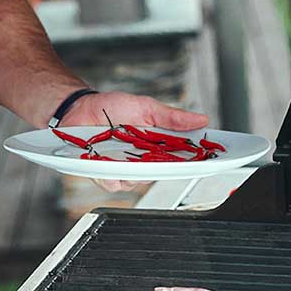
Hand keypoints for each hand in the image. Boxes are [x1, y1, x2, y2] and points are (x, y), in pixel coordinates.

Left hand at [62, 92, 209, 192]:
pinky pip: (112, 183)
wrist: (79, 108)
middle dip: (166, 168)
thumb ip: (171, 117)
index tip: (210, 159)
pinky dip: (111, 175)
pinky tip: (108, 163)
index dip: (196, 161)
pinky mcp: (103, 174)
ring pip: (137, 182)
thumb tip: (201, 119)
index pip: (181, 158)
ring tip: (128, 155)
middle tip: (166, 157)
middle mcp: (142, 161)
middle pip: (161, 174)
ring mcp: (122, 169)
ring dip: (134, 170)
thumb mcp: (145, 107)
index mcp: (156, 146)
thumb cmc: (111, 107)